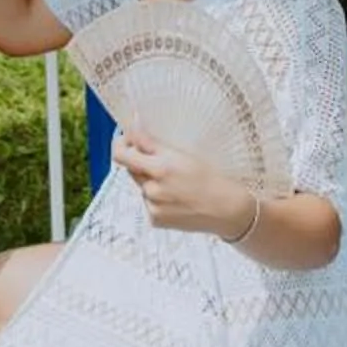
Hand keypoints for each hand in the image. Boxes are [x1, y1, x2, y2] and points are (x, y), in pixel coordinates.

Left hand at [113, 130, 254, 240]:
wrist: (225, 210)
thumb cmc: (209, 178)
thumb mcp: (183, 154)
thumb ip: (152, 143)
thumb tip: (132, 126)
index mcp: (160, 167)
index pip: (121, 154)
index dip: (121, 144)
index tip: (127, 139)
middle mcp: (152, 188)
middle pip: (131, 168)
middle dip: (140, 161)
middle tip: (160, 159)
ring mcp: (152, 206)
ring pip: (141, 185)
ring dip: (150, 180)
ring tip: (176, 183)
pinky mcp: (155, 219)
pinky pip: (148, 202)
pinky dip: (157, 198)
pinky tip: (176, 198)